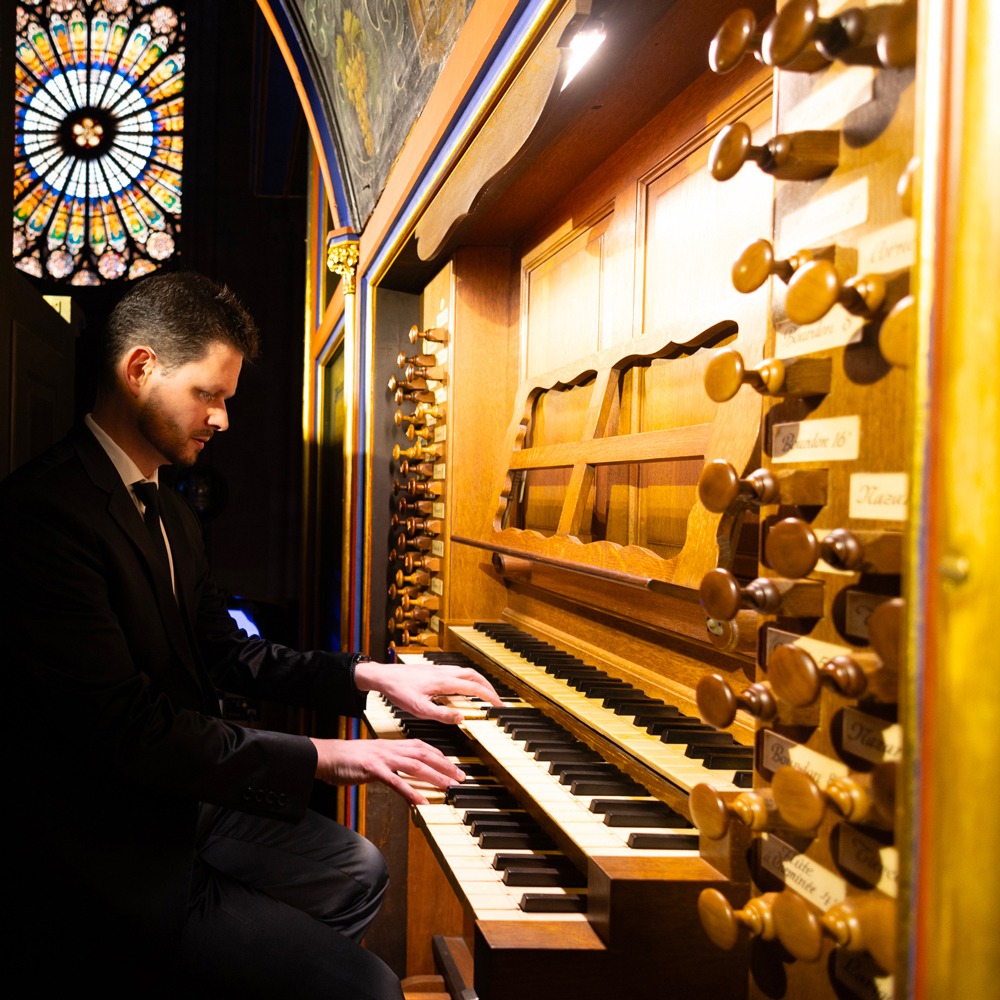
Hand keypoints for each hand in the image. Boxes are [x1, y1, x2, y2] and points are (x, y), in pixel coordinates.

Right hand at [310, 736, 464, 805]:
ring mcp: (383, 758)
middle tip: (460, 777)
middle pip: (425, 755)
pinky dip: (410, 791)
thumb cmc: (349, 758)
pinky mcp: (372, 770)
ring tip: (448, 787)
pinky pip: (395, 781)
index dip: (440, 756)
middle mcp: (391, 749)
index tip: (453, 765)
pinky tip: (421, 801)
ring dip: (434, 776)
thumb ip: (391, 761)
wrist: (327, 756)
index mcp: (392, 745)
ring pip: (415, 766)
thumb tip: (404, 771)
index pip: (422, 747)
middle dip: (445, 766)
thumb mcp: (375, 755)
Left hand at [355, 660, 502, 723]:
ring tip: (484, 693)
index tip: (499, 705)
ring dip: (478, 681)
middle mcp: (444, 673)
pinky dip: (467, 679)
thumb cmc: (398, 691)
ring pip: (466, 672)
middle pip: (474, 676)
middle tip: (496, 699)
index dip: (489, 697)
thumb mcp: (419, 709)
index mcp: (444, 683)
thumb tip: (462, 717)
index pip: (474, 688)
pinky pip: (457, 672)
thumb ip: (441, 714)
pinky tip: (462, 687)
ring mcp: (439, 669)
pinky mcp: (433, 670)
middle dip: (488, 687)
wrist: (383, 676)